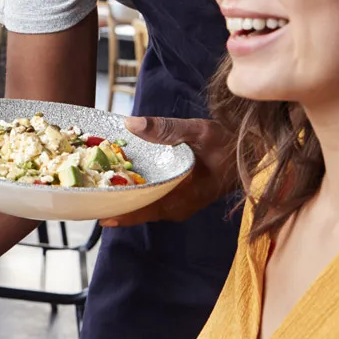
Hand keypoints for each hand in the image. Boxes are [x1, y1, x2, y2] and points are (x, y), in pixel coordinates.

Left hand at [100, 116, 237, 227]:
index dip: (122, 213)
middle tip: (87, 198)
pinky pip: (151, 202)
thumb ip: (166, 128)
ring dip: (123, 201)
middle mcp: (178, 206)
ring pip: (144, 208)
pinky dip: (134, 195)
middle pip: (140, 211)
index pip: (146, 209)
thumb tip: (131, 123)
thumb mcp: (199, 131)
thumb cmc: (227, 144)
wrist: (252, 156)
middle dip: (115, 205)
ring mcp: (178, 206)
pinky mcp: (177, 200)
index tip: (99, 214)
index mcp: (183, 195)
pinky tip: (118, 183)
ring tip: (95, 192)